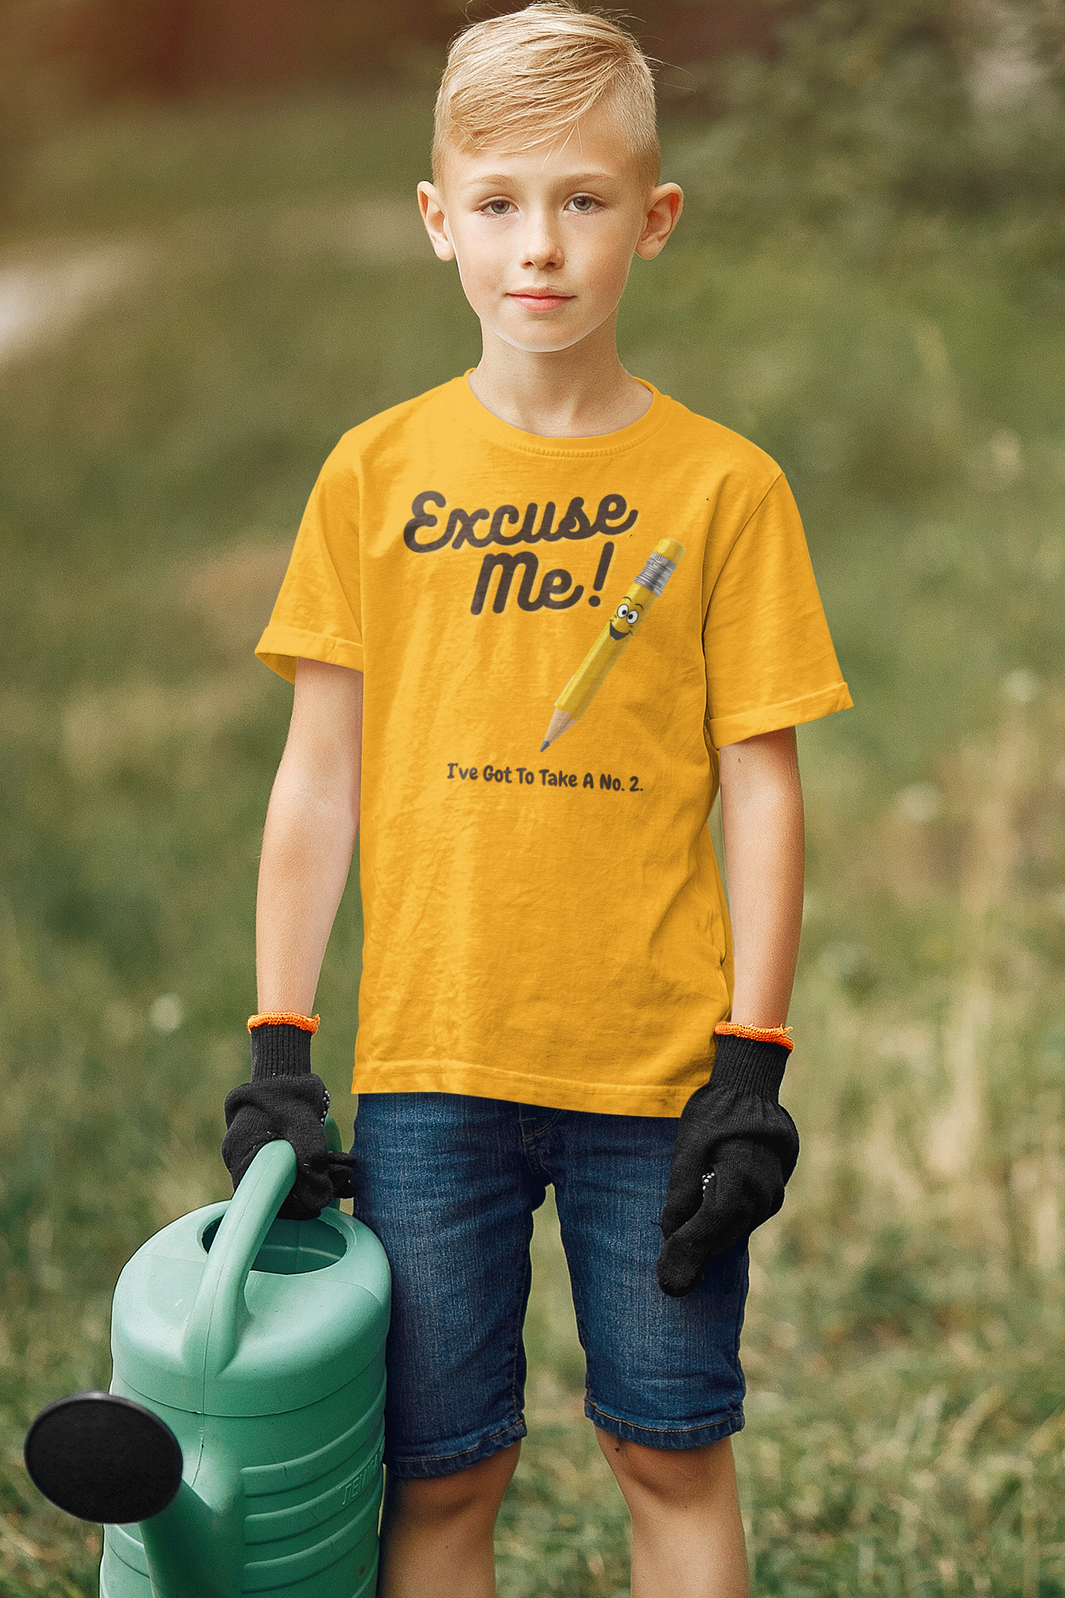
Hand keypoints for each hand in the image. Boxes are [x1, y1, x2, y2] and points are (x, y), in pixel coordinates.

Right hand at [222, 1020, 352, 1220]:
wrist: (284, 1068)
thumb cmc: (289, 1091)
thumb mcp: (304, 1124)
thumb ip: (311, 1161)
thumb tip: (320, 1200)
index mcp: (241, 1153)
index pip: (262, 1198)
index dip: (292, 1208)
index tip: (319, 1206)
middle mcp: (242, 1159)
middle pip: (277, 1190)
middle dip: (314, 1190)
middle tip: (344, 1180)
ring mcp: (253, 1154)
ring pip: (286, 1180)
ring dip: (317, 1179)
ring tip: (346, 1172)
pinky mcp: (267, 1149)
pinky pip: (288, 1168)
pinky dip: (311, 1169)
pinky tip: (337, 1166)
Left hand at [656, 1033, 798, 1296]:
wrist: (752, 1091)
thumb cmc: (714, 1116)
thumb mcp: (688, 1150)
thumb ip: (680, 1197)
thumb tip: (671, 1241)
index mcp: (739, 1177)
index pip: (709, 1227)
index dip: (686, 1251)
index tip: (665, 1280)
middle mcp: (761, 1193)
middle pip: (722, 1236)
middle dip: (695, 1252)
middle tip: (667, 1273)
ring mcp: (772, 1196)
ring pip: (734, 1231)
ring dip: (708, 1239)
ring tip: (681, 1248)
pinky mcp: (774, 1197)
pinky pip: (744, 1220)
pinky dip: (723, 1226)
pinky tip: (703, 1224)